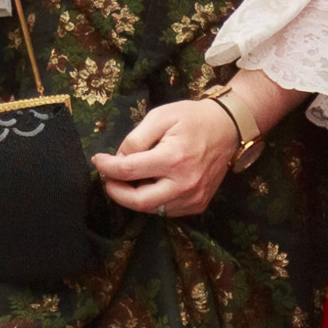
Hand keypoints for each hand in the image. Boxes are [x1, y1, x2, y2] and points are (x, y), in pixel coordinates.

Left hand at [99, 96, 243, 218]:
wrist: (228, 128)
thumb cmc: (193, 118)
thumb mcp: (160, 116)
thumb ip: (136, 139)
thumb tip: (118, 160)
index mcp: (173, 158)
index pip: (128, 171)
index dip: (107, 167)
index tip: (99, 161)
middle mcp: (184, 183)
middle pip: (138, 201)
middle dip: (116, 192)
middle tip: (109, 179)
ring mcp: (193, 197)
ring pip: (152, 209)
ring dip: (135, 197)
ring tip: (131, 179)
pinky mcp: (198, 204)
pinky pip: (167, 210)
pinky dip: (153, 200)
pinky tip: (152, 184)